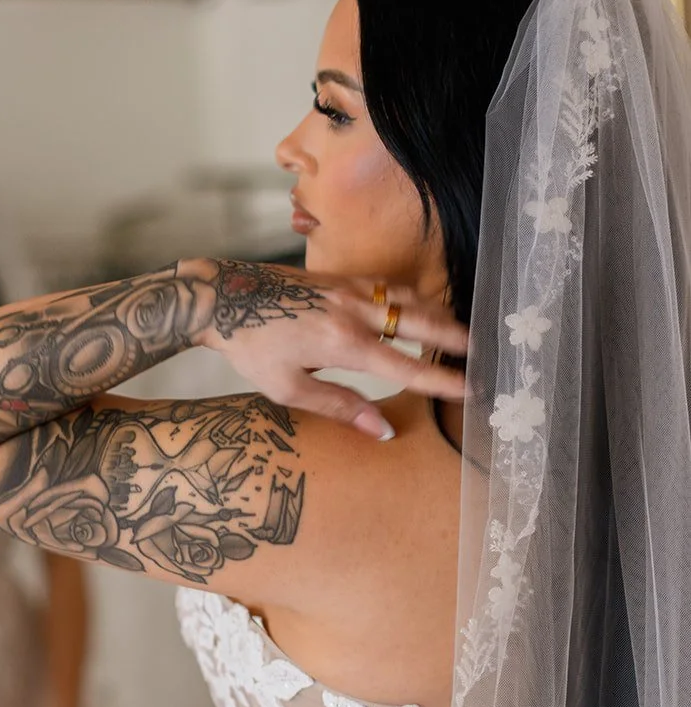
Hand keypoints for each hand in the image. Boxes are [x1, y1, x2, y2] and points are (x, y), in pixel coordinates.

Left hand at [199, 263, 468, 436]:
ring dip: (438, 315)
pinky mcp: (340, 277)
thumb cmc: (251, 347)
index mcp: (343, 344)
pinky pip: (388, 287)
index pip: (405, 366)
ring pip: (408, 299)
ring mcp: (349, 288)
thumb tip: (384, 430)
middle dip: (455, 338)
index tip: (471, 389)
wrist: (222, 297)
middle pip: (419, 322)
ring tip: (460, 332)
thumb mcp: (289, 389)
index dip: (441, 380)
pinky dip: (411, 299)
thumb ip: (340, 407)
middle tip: (485, 353)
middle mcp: (353, 311)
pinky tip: (420, 309)